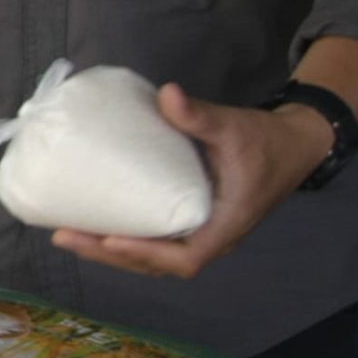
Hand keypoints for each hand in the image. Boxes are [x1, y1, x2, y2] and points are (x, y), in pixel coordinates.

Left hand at [51, 84, 333, 278]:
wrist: (292, 144)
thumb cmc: (263, 140)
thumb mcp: (233, 126)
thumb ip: (200, 115)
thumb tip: (168, 93)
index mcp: (226, 225)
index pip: (186, 258)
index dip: (147, 254)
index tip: (111, 240)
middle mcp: (212, 238)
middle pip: (158, 264)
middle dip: (110, 255)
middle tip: (65, 236)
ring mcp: (202, 234)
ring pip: (154, 258)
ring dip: (112, 253)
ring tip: (69, 235)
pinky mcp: (193, 223)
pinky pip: (157, 242)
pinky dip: (126, 241)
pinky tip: (95, 226)